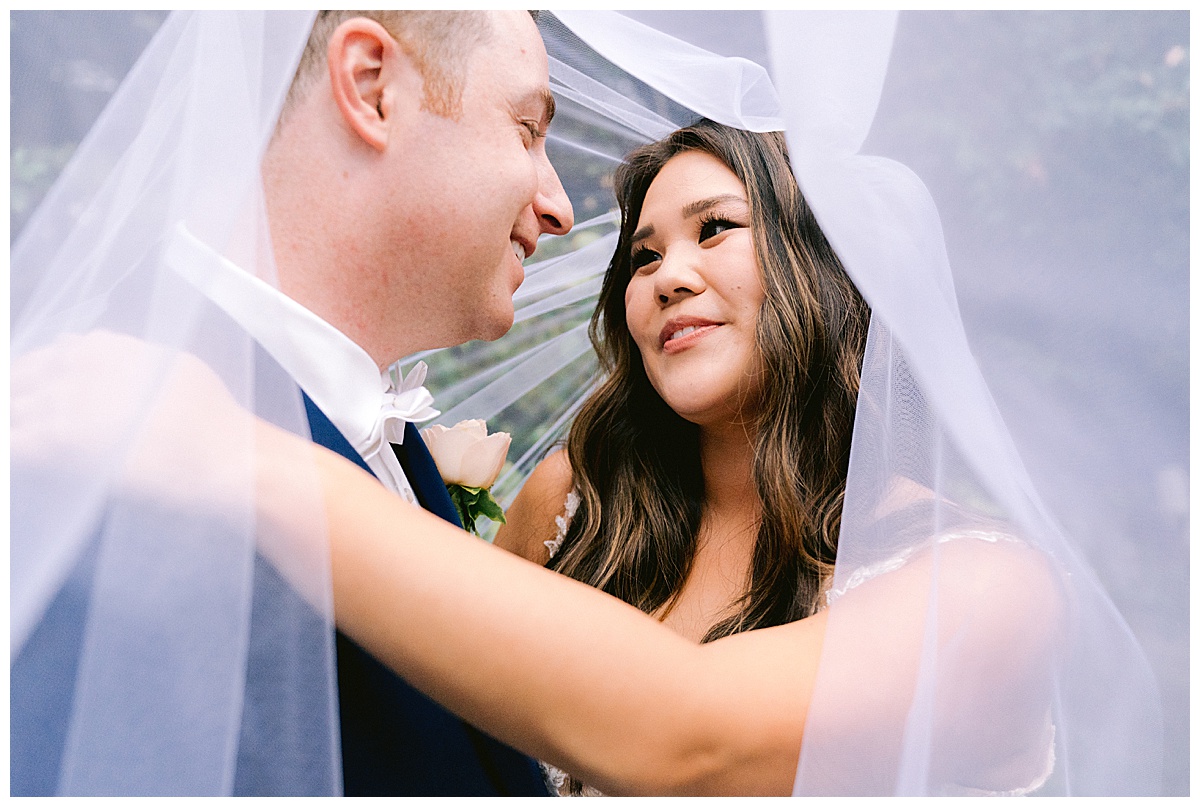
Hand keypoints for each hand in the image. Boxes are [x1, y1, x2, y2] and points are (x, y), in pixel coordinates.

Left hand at [12, 329, 256, 516]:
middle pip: (20, 380)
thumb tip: (92, 349)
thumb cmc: (213, 420)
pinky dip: (18, 457)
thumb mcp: (174, 367)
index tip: (44, 401)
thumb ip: (128, 357)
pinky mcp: (54, 442)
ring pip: (13, 413)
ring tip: (38, 450)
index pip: (46, 356)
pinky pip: (12, 447)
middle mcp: (76, 364)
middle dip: (22, 403)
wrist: (227, 458)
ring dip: (21, 432)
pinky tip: (35, 468)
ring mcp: (62, 402)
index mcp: (102, 346)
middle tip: (37, 429)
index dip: (40, 382)